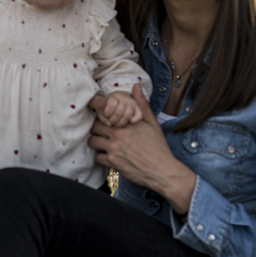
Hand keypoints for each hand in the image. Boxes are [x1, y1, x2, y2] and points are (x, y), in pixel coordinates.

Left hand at [88, 85, 195, 213]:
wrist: (163, 171)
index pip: (105, 112)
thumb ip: (142, 105)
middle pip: (94, 127)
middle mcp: (119, 133)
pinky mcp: (113, 162)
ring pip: (92, 141)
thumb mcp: (152, 124)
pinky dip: (100, 158)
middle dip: (97, 130)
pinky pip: (97, 157)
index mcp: (128, 122)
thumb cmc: (158, 148)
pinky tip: (108, 157)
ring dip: (96, 143)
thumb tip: (136, 85)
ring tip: (103, 145)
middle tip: (102, 133)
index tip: (101, 118)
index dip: (101, 115)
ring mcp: (115, 148)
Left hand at [101, 90, 142, 126]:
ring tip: (117, 124)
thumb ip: (99, 108)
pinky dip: (133, 121)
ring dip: (121, 123)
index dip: (108, 112)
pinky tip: (128, 122)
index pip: (112, 104)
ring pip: (127, 116)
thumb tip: (108, 122)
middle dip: (113, 120)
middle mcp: (125, 97)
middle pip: (119, 112)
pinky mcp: (139, 109)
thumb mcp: (102, 106)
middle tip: (111, 122)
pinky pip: (138, 117)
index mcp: (115, 95)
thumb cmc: (109, 108)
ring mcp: (133, 103)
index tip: (107, 115)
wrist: (121, 103)